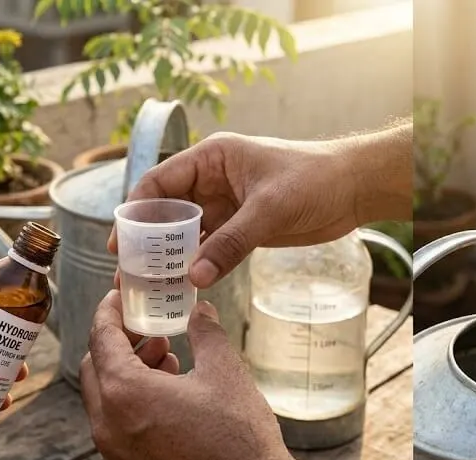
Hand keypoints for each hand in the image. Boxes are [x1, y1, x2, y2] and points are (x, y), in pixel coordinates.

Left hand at [81, 290, 303, 459]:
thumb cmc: (239, 436)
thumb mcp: (225, 370)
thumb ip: (205, 332)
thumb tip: (200, 310)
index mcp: (125, 393)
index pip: (100, 338)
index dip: (109, 312)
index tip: (119, 299)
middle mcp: (108, 427)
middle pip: (95, 370)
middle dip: (118, 345)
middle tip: (150, 332)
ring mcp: (115, 459)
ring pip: (105, 405)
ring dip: (127, 379)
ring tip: (167, 366)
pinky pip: (117, 436)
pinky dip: (131, 412)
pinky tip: (168, 407)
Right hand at [108, 126, 411, 288]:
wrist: (354, 188)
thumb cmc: (314, 179)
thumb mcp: (268, 210)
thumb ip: (230, 243)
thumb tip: (194, 276)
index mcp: (211, 158)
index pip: (158, 182)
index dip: (135, 212)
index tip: (120, 244)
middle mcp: (212, 180)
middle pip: (167, 210)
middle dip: (148, 240)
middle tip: (130, 273)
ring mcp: (227, 204)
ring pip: (187, 232)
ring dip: (171, 256)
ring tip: (151, 285)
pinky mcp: (243, 226)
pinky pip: (211, 246)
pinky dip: (198, 263)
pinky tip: (187, 285)